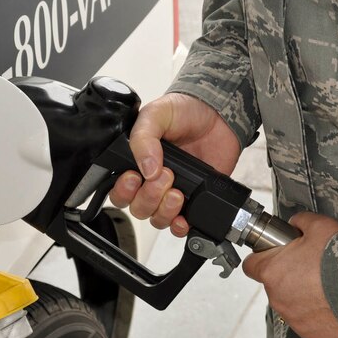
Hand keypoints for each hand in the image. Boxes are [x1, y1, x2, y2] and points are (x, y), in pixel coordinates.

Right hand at [108, 93, 239, 236]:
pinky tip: (183, 216)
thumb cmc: (185, 111)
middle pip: (137, 207)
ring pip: (156, 219)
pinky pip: (179, 226)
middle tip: (165, 176)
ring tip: (177, 192)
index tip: (134, 177)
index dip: (124, 190)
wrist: (219, 115)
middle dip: (148, 197)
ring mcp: (171, 192)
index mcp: (136, 162)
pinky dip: (179, 226)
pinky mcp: (192, 201)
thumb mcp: (157, 114)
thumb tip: (146, 168)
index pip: (118, 190)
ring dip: (164, 210)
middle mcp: (151, 181)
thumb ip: (143, 137)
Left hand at [242, 212, 337, 337]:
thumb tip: (296, 223)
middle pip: (275, 285)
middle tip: (311, 268)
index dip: (262, 258)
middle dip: (288, 276)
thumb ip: (300, 222)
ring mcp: (293, 318)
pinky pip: (307, 322)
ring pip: (290, 304)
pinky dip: (316, 315)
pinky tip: (333, 303)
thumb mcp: (319, 225)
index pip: (251, 266)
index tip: (273, 255)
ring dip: (302, 297)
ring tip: (325, 287)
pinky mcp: (310, 333)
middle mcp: (277, 297)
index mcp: (272, 271)